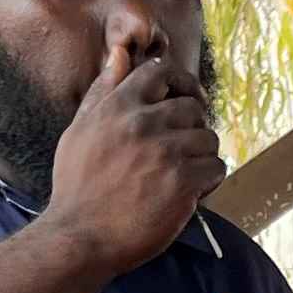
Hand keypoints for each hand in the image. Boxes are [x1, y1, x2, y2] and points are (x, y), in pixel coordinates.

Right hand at [40, 30, 222, 286]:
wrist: (79, 236)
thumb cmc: (77, 186)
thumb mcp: (79, 130)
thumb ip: (103, 92)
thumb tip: (120, 55)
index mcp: (118, 106)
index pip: (162, 71)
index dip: (181, 83)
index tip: (186, 99)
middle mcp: (142, 123)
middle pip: (193, 108)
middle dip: (192, 129)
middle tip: (181, 151)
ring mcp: (164, 152)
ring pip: (209, 139)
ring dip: (202, 157)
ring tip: (183, 174)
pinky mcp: (182, 182)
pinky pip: (216, 168)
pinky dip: (209, 181)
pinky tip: (190, 192)